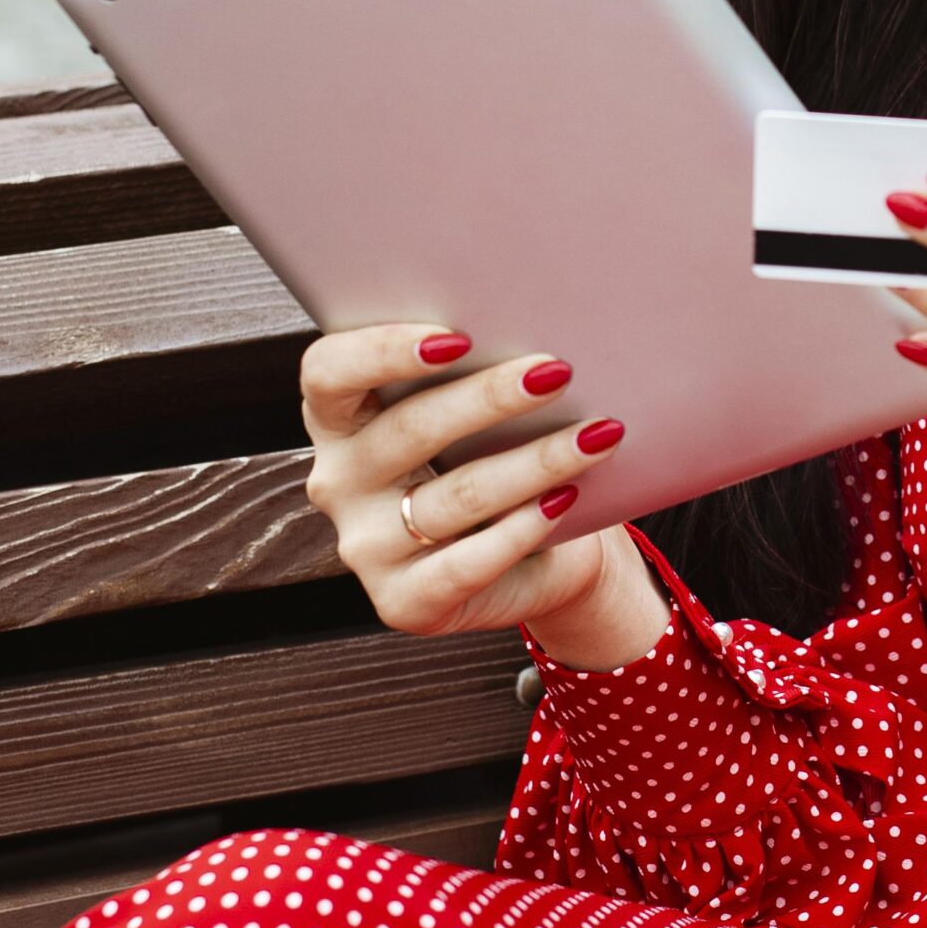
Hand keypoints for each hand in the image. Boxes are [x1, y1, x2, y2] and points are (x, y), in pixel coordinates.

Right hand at [298, 323, 669, 666]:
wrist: (537, 558)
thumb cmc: (500, 459)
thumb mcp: (478, 416)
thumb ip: (474, 371)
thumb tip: (537, 325)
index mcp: (339, 421)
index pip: (328, 373)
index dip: (383, 350)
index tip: (458, 336)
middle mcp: (338, 483)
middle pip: (407, 429)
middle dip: (488, 397)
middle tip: (556, 371)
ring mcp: (366, 548)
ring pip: (454, 495)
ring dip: (535, 460)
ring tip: (598, 433)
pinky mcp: (404, 602)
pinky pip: (469, 561)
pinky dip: (523, 527)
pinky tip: (566, 499)